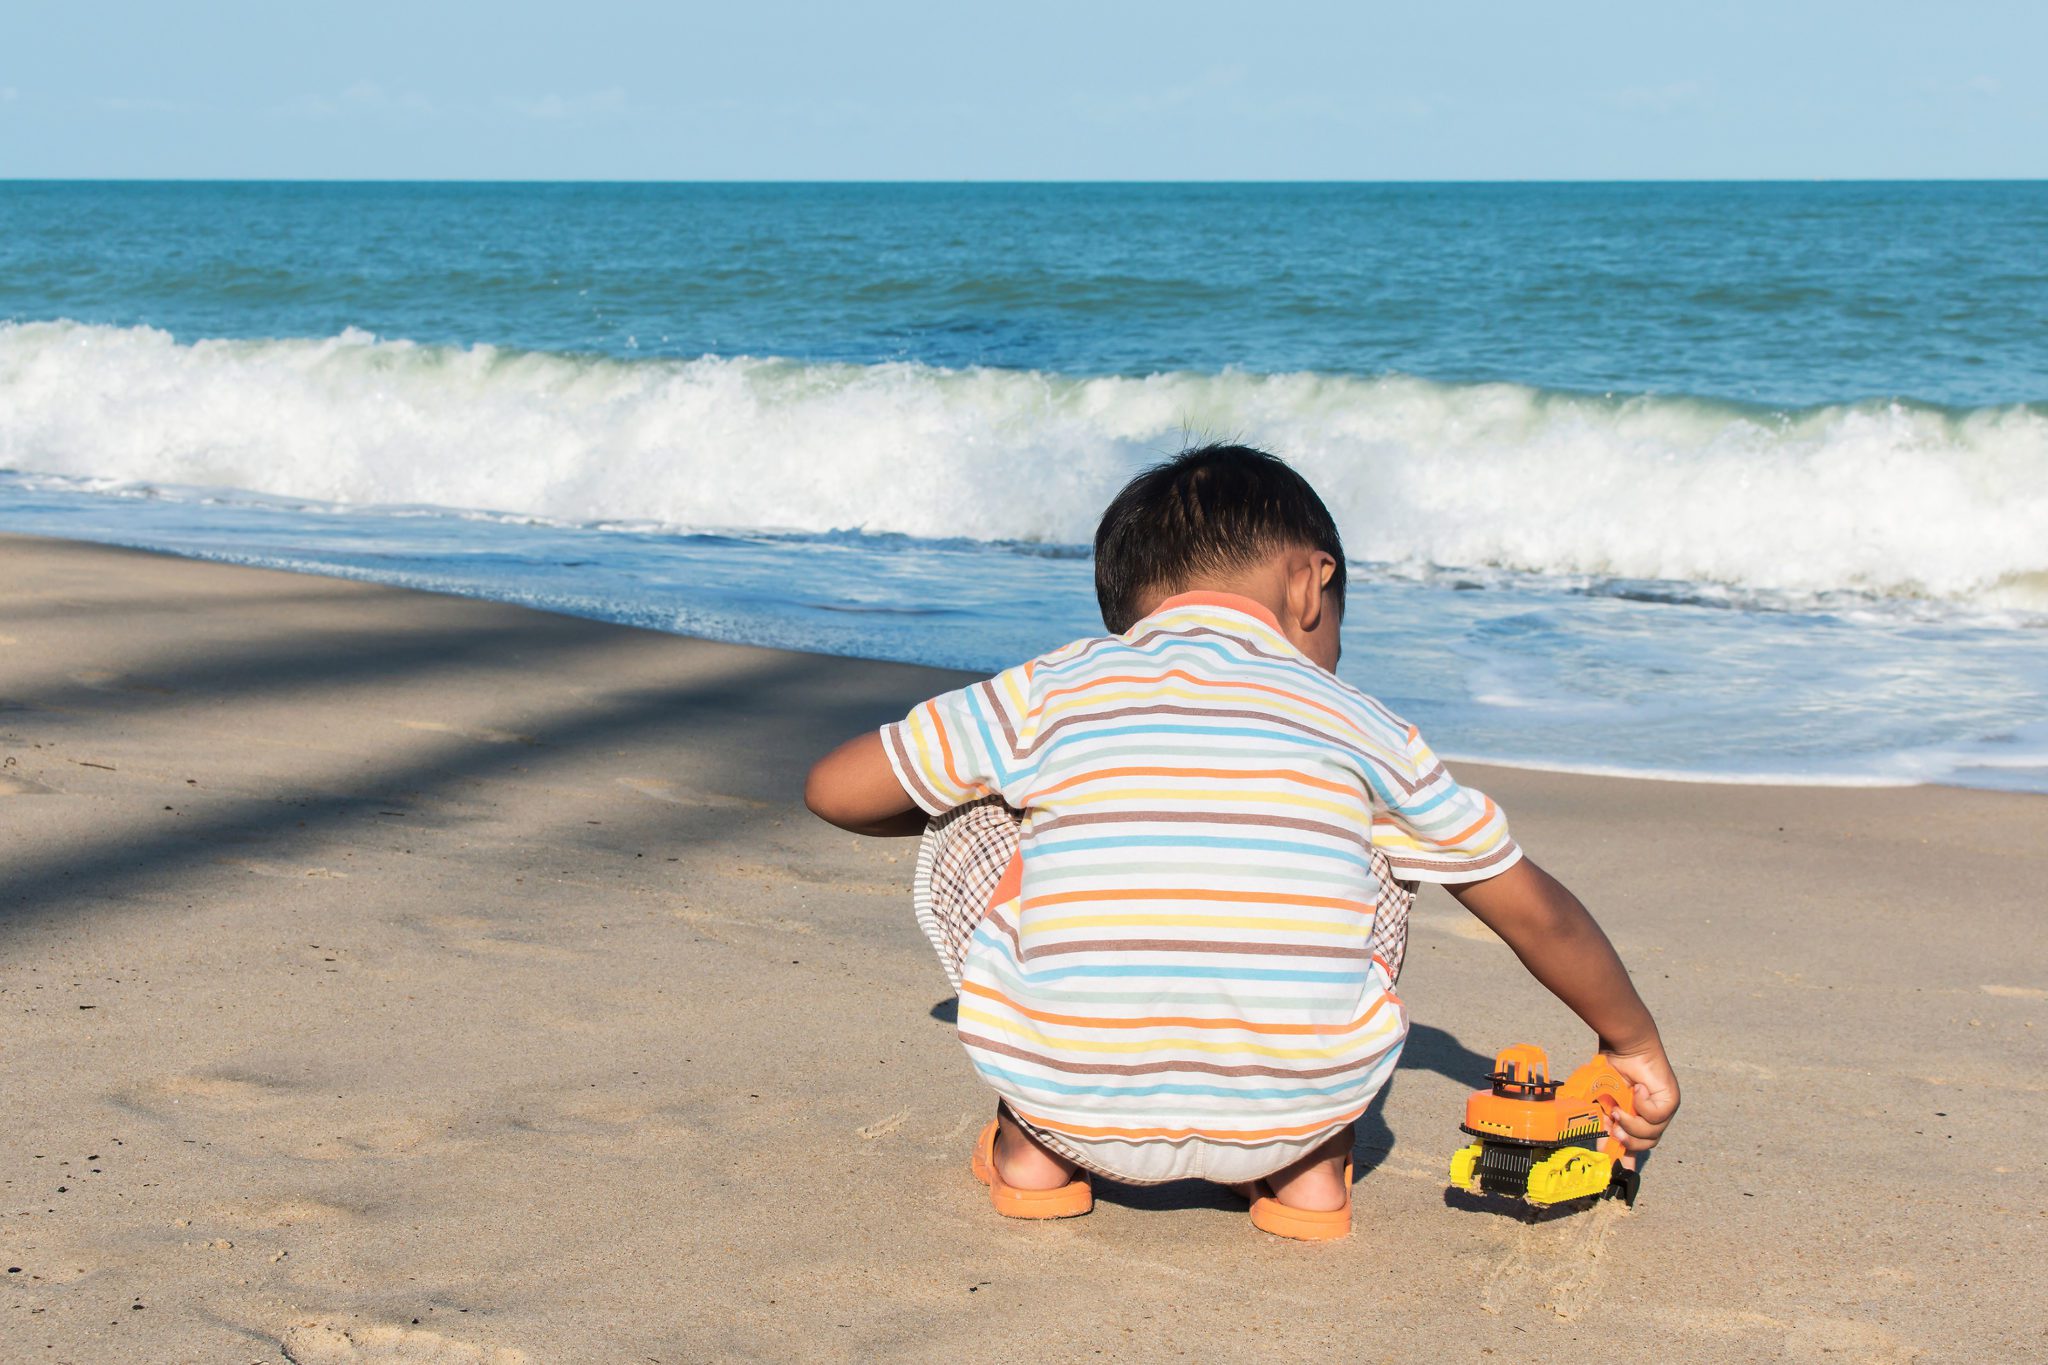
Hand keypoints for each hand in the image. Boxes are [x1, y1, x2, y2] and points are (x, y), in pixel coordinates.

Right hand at [1600, 1039, 1679, 1165]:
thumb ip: (1606, 1121)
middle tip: (1614, 1129)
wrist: (1626, 1045)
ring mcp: (1665, 1110)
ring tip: (1620, 1110)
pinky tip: (1637, 1090)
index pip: (1638, 1144)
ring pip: (1652, 1134)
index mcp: (1637, 1116)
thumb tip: (1602, 1144)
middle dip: (1628, 1140)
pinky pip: (1657, 1117)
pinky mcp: (1671, 1101)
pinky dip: (1643, 1106)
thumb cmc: (1612, 1068)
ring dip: (1633, 1125)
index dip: (1628, 1157)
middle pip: (1646, 1144)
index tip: (1616, 1168)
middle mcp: (1653, 1116)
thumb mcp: (1604, 1101)